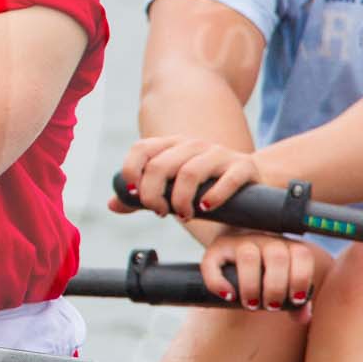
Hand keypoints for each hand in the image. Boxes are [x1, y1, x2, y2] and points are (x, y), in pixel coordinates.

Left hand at [111, 136, 265, 220]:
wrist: (249, 180)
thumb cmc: (202, 187)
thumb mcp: (171, 189)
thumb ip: (143, 196)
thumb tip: (112, 205)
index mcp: (171, 145)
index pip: (141, 148)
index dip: (131, 171)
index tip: (136, 196)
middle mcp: (193, 144)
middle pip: (161, 165)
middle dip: (154, 195)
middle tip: (161, 213)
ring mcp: (219, 153)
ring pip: (190, 172)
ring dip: (181, 200)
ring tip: (184, 217)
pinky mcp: (243, 166)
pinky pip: (227, 178)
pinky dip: (214, 195)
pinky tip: (207, 208)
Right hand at [202, 232, 331, 310]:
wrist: (234, 250)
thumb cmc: (264, 273)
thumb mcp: (282, 282)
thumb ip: (296, 301)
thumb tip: (304, 316)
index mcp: (286, 246)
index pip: (302, 254)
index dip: (301, 278)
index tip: (294, 300)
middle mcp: (265, 239)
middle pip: (277, 257)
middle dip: (276, 288)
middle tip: (270, 307)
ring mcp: (239, 241)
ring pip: (248, 256)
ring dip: (251, 286)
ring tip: (251, 305)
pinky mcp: (216, 249)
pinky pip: (213, 263)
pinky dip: (218, 283)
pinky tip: (228, 297)